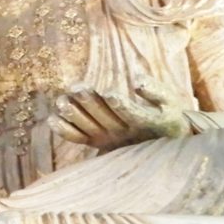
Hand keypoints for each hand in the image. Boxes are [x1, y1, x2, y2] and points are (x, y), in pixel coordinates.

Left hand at [51, 80, 191, 150]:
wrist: (164, 143)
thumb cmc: (167, 115)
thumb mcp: (170, 101)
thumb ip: (155, 90)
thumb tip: (138, 81)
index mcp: (147, 124)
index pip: (133, 116)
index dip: (121, 106)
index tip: (109, 93)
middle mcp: (126, 135)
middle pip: (106, 120)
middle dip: (91, 103)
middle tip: (78, 87)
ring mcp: (110, 141)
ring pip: (90, 130)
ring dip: (75, 116)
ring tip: (62, 101)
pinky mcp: (98, 143)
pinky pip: (79, 139)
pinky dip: (65, 131)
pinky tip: (52, 119)